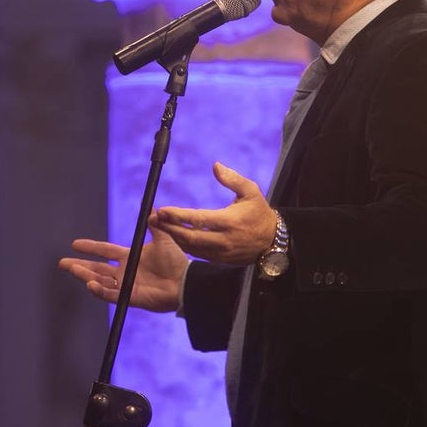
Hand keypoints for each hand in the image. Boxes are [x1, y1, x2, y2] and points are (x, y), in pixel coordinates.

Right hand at [58, 225, 188, 312]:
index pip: (105, 251)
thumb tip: (151, 206)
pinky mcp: (131, 297)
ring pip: (100, 281)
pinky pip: (112, 294)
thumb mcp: (163, 238)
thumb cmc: (176, 261)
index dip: (90, 247)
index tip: (75, 244)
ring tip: (73, 269)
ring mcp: (127, 285)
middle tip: (63, 263)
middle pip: (97, 268)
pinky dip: (100, 290)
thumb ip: (155, 223)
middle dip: (79, 266)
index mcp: (130, 257)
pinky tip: (90, 284)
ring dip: (86, 275)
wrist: (185, 280)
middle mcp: (125, 271)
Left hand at [149, 161, 276, 265]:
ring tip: (158, 226)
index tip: (162, 210)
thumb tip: (215, 165)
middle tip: (153, 219)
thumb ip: (232, 179)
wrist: (273, 241)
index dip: (178, 215)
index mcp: (229, 221)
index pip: (198, 219)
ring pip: (191, 247)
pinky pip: (197, 254)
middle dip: (169, 228)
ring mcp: (221, 252)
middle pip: (190, 237)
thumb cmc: (259, 212)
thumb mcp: (251, 191)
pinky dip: (184, 245)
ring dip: (173, 237)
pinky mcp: (220, 260)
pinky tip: (174, 235)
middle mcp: (224, 239)